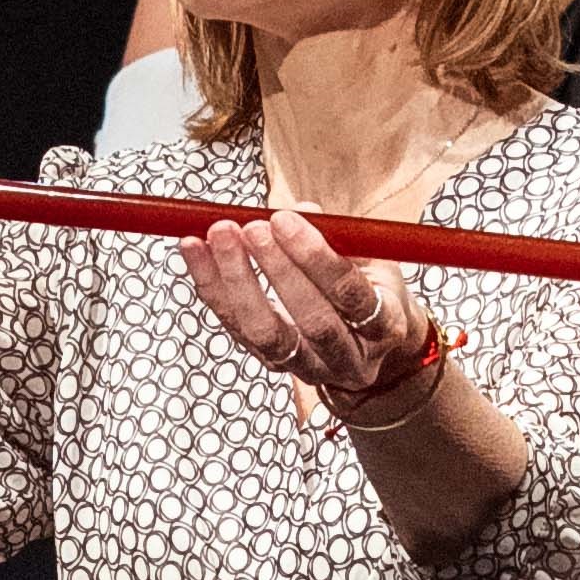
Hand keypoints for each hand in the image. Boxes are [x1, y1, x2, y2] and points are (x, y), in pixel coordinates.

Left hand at [178, 210, 435, 412]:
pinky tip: (194, 250)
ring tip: (217, 235)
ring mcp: (310, 369)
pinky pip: (237, 329)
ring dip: (237, 281)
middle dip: (276, 270)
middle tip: (251, 227)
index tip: (284, 218)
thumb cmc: (373, 289)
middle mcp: (350, 359)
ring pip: (268, 335)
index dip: (316, 256)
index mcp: (385, 326)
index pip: (350, 294)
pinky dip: (212, 288)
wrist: (373, 347)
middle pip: (312, 321)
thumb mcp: (373, 259)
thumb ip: (341, 236)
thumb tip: (299, 210)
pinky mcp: (274, 365)